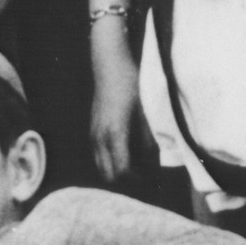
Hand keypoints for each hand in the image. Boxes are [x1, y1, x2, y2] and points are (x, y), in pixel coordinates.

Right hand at [90, 36, 139, 181]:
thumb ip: (148, 136)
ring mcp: (93, 133)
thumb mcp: (144, 109)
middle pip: (108, 175)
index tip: (151, 178)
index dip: (137, 179)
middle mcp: (100, 137)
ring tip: (135, 166)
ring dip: (116, 171)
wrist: (109, 63)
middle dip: (126, 180)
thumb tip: (154, 158)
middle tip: (144, 176)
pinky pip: (98, 155)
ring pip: (101, 166)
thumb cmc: (130, 83)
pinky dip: (109, 161)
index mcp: (115, 133)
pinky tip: (124, 153)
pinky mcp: (92, 128)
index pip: (122, 170)